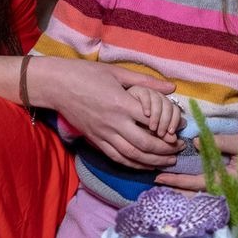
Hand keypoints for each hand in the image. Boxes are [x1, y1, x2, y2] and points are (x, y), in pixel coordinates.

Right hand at [29, 56, 179, 168]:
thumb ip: (145, 82)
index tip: (181, 130)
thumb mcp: (117, 72)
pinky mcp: (95, 141)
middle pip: (145, 144)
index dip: (170, 128)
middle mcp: (113, 123)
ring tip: (168, 161)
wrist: (56, 85)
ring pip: (132, 155)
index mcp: (121, 103)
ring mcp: (103, 134)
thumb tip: (172, 88)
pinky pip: (117, 158)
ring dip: (153, 161)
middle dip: (166, 150)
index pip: (152, 121)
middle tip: (179, 149)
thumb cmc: (86, 74)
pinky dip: (134, 164)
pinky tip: (145, 165)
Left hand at [155, 96, 237, 190]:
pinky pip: (211, 186)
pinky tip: (186, 183)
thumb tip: (196, 144)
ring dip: (184, 188)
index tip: (159, 178)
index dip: (178, 182)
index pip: (198, 183)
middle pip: (197, 192)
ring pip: (203, 191)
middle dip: (176, 189)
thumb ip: (220, 143)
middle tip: (155, 183)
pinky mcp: (234, 181)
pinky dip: (197, 185)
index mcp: (232, 180)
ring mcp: (232, 186)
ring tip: (166, 185)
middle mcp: (230, 187)